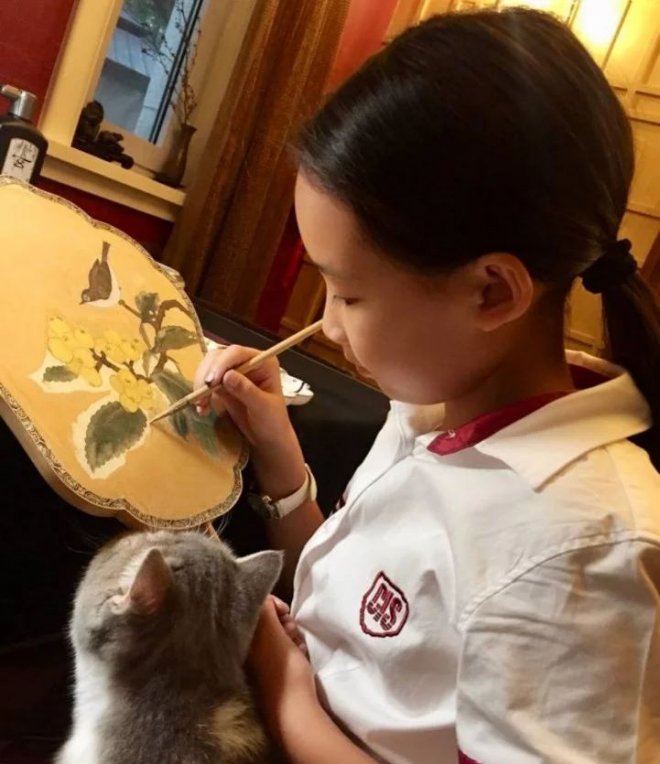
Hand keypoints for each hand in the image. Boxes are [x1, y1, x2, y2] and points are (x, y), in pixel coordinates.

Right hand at [193, 346, 306, 496]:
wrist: (269, 438)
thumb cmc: (273, 422)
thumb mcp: (263, 407)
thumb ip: (246, 390)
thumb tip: (227, 375)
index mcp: (262, 362)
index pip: (237, 353)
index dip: (221, 364)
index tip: (211, 382)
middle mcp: (247, 362)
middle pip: (219, 356)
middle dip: (207, 373)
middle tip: (201, 394)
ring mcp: (234, 372)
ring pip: (209, 367)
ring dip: (200, 384)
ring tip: (201, 405)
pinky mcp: (223, 385)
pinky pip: (206, 383)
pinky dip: (201, 394)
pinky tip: (202, 409)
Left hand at [247, 596, 316, 734]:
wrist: (293, 712)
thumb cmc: (284, 670)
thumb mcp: (273, 633)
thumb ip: (264, 610)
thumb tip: (261, 596)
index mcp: (244, 637)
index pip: (257, 607)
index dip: (275, 605)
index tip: (286, 614)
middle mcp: (248, 647)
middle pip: (270, 620)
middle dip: (286, 622)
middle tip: (293, 634)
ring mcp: (260, 659)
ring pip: (279, 634)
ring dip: (292, 635)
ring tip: (299, 647)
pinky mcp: (272, 670)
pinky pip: (283, 649)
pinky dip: (293, 648)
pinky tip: (300, 656)